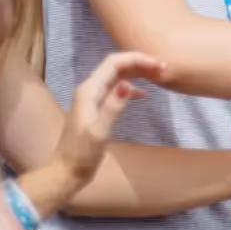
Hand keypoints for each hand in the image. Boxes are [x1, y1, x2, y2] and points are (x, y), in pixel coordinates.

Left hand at [54, 51, 163, 183]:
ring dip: (136, 73)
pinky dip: (130, 88)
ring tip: (158, 77)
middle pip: (116, 66)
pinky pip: (115, 90)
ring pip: (116, 77)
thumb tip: (126, 84)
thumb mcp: (99, 131)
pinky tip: (144, 94)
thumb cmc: (82, 154)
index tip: (158, 65)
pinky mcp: (96, 108)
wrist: (67, 171)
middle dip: (139, 63)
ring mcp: (92, 99)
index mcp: (89, 91)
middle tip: (163, 70)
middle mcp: (89, 90)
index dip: (136, 59)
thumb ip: (112, 106)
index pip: (113, 63)